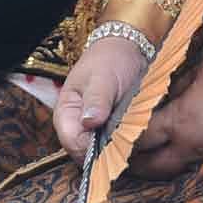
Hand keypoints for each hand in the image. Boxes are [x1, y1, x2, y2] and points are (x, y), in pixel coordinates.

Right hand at [55, 34, 148, 157]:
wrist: (127, 48)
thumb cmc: (111, 59)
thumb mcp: (103, 77)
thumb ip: (96, 100)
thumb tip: (90, 123)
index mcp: (66, 114)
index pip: (73, 144)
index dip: (92, 149)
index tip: (113, 142)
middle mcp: (77, 126)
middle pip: (87, 154)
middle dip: (108, 151)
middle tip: (128, 136)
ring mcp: (94, 130)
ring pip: (104, 153)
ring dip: (119, 148)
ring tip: (134, 131)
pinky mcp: (110, 131)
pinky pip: (116, 146)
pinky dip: (126, 143)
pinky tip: (137, 133)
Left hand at [130, 46, 202, 178]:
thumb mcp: (199, 72)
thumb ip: (175, 88)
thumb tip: (161, 97)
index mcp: (183, 121)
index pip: (141, 136)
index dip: (123, 134)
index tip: (111, 129)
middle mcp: (192, 145)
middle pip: (152, 167)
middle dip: (134, 163)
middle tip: (121, 151)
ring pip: (172, 171)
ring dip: (156, 166)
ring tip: (142, 155)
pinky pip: (191, 166)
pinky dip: (177, 162)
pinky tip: (172, 151)